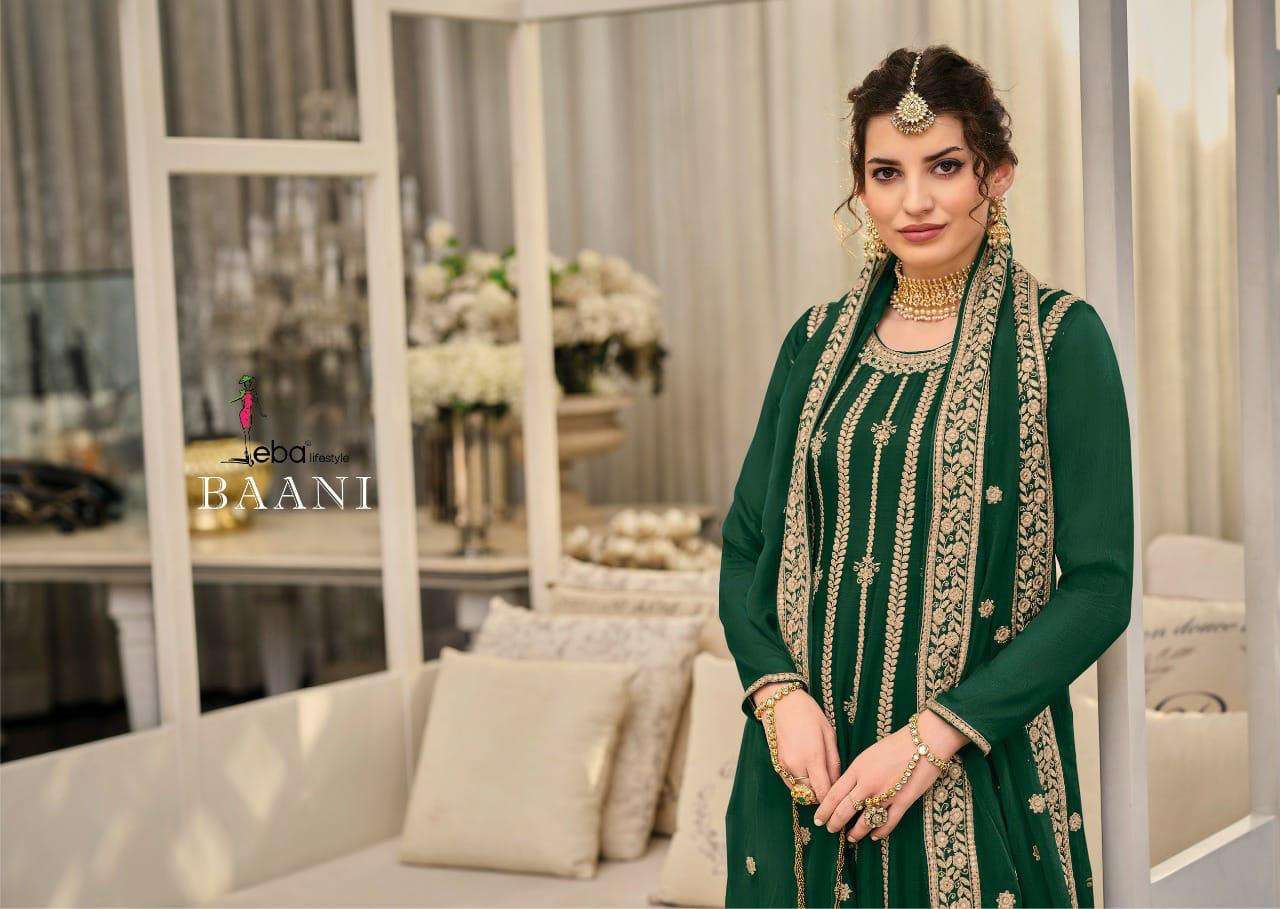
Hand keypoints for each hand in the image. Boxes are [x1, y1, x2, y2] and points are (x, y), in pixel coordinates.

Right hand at [752, 683, 840, 801]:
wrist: (782, 703)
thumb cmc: (810, 715)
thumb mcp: (830, 735)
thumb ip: (834, 762)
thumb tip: (837, 783)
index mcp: (812, 757)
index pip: (823, 792)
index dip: (832, 800)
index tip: (840, 800)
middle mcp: (796, 765)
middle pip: (811, 795)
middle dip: (822, 795)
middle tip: (832, 788)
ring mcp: (784, 766)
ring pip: (800, 791)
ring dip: (811, 790)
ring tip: (820, 779)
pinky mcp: (777, 764)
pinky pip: (790, 783)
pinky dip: (800, 783)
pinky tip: (807, 772)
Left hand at [812, 709, 966, 841]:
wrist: (924, 741)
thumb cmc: (895, 744)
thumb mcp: (868, 754)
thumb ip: (857, 772)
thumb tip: (846, 788)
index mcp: (857, 769)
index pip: (834, 793)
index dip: (824, 809)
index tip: (818, 818)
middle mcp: (868, 783)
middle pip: (845, 809)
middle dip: (835, 823)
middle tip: (830, 830)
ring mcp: (885, 794)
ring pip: (865, 821)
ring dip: (856, 832)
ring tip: (850, 838)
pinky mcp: (903, 801)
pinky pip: (888, 822)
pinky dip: (880, 832)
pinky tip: (875, 837)